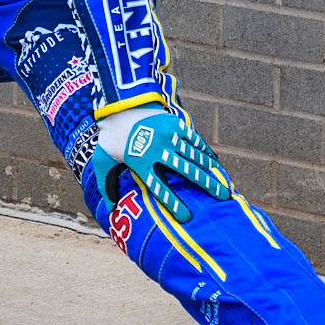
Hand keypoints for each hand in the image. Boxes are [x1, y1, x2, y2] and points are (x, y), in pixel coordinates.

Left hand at [90, 108, 230, 223]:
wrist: (118, 108)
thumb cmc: (111, 139)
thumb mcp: (102, 162)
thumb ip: (106, 186)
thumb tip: (111, 210)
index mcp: (141, 163)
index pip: (159, 188)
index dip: (173, 204)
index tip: (186, 217)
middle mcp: (158, 150)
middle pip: (187, 171)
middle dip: (207, 185)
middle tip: (222, 197)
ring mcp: (168, 136)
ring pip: (194, 156)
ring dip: (210, 171)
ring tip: (222, 184)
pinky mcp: (174, 124)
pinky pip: (194, 141)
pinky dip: (205, 152)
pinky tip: (213, 163)